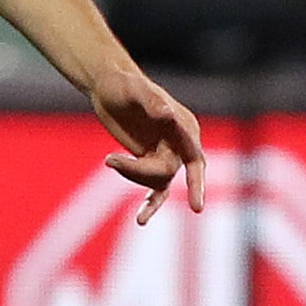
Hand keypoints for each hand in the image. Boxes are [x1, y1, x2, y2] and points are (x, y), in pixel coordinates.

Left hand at [91, 66, 208, 223]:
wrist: (109, 88)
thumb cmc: (124, 85)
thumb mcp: (134, 89)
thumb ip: (151, 100)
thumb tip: (167, 115)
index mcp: (183, 124)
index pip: (194, 156)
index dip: (196, 180)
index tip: (196, 205)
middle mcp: (180, 142)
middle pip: (169, 171)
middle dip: (144, 174)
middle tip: (123, 178)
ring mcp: (167, 154)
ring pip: (156, 181)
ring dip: (131, 173)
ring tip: (110, 158)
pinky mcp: (151, 163)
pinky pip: (156, 190)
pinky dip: (150, 204)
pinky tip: (141, 220)